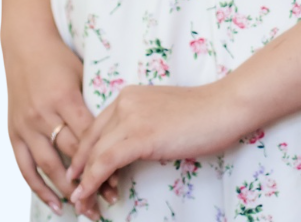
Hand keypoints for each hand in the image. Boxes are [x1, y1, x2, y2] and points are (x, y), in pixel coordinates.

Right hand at [2, 23, 119, 218]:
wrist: (24, 45)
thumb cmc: (59, 58)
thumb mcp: (80, 75)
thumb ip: (92, 105)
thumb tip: (117, 133)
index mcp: (64, 97)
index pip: (88, 138)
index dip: (103, 160)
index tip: (119, 180)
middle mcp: (43, 114)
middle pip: (70, 155)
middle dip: (90, 180)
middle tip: (107, 200)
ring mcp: (26, 125)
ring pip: (48, 166)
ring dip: (68, 191)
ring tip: (85, 209)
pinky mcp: (13, 132)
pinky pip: (25, 167)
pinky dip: (39, 189)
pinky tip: (55, 204)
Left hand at [68, 82, 243, 207]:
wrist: (223, 107)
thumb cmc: (201, 114)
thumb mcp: (160, 115)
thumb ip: (140, 125)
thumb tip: (128, 152)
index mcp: (128, 96)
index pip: (95, 129)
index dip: (84, 155)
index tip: (79, 176)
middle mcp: (124, 102)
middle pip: (90, 142)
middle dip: (79, 171)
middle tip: (77, 195)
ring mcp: (131, 117)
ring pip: (94, 155)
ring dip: (84, 183)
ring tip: (82, 204)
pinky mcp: (140, 135)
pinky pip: (106, 162)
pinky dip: (92, 181)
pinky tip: (87, 195)